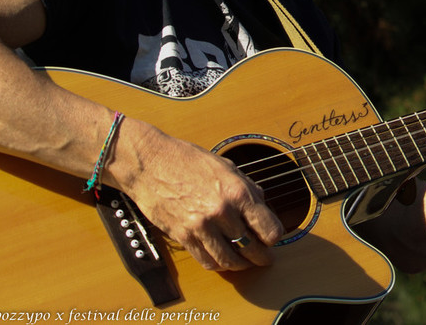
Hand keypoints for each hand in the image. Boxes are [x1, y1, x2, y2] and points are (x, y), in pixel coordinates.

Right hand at [115, 123, 283, 271]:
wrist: (150, 162)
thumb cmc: (187, 159)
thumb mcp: (226, 166)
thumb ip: (247, 188)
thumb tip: (262, 209)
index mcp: (237, 191)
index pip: (269, 229)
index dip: (274, 237)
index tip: (273, 238)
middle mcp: (222, 211)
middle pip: (252, 248)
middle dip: (262, 256)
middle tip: (265, 258)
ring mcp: (202, 226)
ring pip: (230, 260)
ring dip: (241, 265)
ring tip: (245, 262)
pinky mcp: (183, 236)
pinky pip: (206, 260)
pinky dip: (218, 264)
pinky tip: (223, 259)